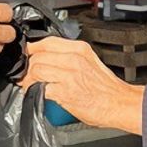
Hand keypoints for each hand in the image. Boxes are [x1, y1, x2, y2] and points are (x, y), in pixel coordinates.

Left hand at [20, 38, 144, 133]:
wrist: (120, 104)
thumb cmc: (107, 87)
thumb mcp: (90, 61)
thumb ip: (70, 56)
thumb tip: (48, 57)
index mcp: (80, 49)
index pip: (47, 42)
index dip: (33, 49)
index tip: (28, 55)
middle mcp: (74, 59)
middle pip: (38, 56)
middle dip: (28, 67)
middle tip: (26, 75)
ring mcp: (69, 75)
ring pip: (37, 70)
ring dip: (29, 80)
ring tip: (30, 85)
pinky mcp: (65, 92)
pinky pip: (41, 87)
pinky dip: (36, 91)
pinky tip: (38, 94)